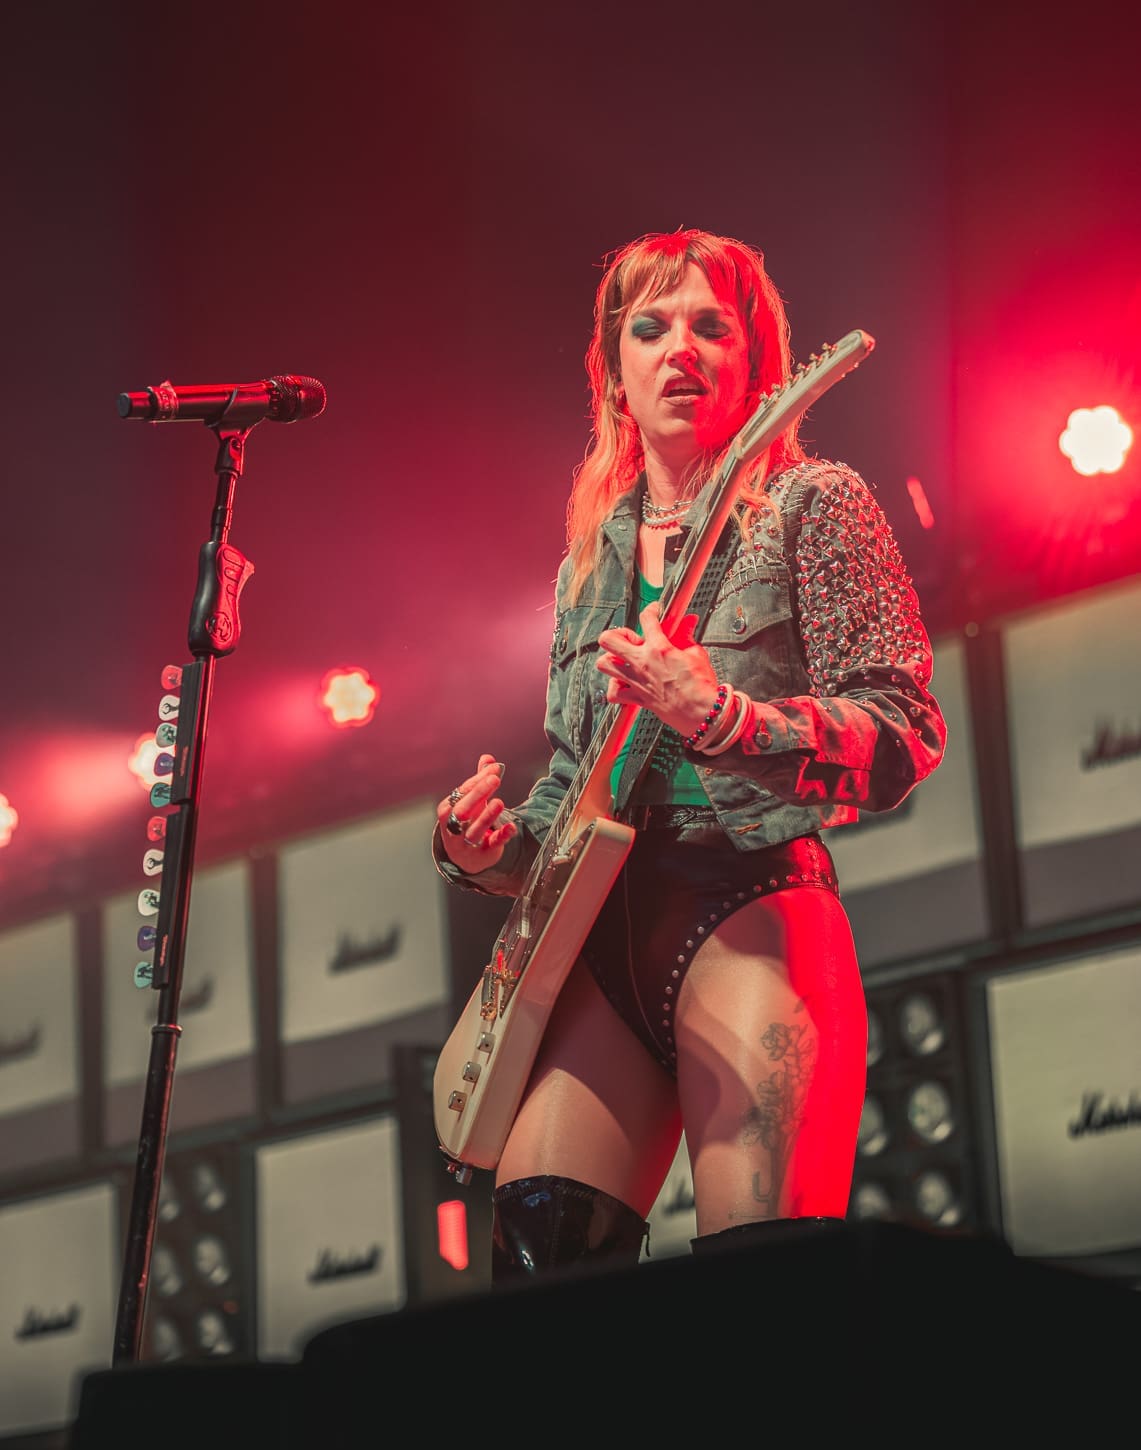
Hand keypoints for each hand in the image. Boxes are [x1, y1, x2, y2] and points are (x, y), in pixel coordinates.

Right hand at [437, 754, 515, 871]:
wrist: (466, 856)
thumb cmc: (467, 822)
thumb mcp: (471, 801)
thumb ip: (479, 781)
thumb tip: (488, 758)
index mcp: (447, 811)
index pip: (461, 793)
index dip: (477, 780)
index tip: (493, 769)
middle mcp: (453, 828)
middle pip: (462, 811)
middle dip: (478, 794)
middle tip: (495, 779)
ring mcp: (466, 843)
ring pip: (474, 831)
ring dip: (487, 816)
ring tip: (499, 802)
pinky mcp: (482, 854)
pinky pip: (491, 845)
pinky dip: (501, 836)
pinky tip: (510, 827)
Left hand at [596, 602, 719, 736]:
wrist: (701, 713)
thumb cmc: (701, 687)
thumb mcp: (696, 654)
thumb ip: (687, 636)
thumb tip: (688, 623)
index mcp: (659, 648)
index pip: (646, 619)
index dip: (651, 610)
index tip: (653, 612)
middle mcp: (642, 663)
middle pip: (609, 639)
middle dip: (618, 635)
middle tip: (631, 639)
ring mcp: (636, 681)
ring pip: (604, 663)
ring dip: (611, 659)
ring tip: (624, 659)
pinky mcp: (637, 698)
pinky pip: (614, 693)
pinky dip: (615, 688)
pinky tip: (624, 683)